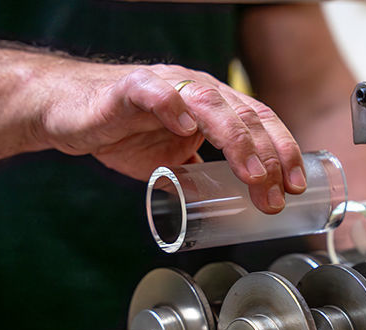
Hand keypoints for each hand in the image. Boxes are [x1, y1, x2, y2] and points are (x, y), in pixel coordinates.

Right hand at [34, 63, 305, 213]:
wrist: (68, 112)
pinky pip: (155, 93)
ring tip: (252, 172)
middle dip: (269, 156)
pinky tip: (185, 127)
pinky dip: (172, 105)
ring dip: (237, 140)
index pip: (259, 122)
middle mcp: (196, 90)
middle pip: (245, 115)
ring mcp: (165, 86)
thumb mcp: (170, 160)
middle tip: (279, 193)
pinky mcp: (130, 89)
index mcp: (213, 105)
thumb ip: (198, 176)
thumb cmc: (121, 129)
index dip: (283, 151)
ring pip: (211, 104)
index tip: (297, 185)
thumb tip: (225, 207)